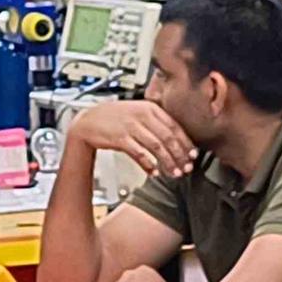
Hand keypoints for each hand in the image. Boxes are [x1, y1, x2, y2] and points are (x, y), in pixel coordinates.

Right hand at [72, 101, 196, 177]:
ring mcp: (131, 126)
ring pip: (156, 147)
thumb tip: (177, 139)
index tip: (193, 155)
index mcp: (150, 108)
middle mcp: (142, 115)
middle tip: (186, 168)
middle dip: (180, 155)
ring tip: (174, 173)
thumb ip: (156, 121)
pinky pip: (139, 154)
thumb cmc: (114, 118)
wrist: (88, 121)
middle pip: (168, 137)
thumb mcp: (138, 112)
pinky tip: (154, 172)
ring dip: (167, 162)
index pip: (174, 126)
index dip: (186, 142)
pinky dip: (148, 165)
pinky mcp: (120, 138)